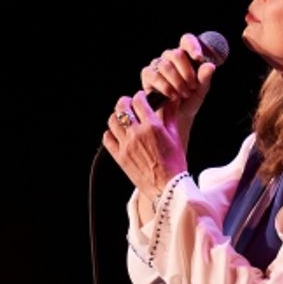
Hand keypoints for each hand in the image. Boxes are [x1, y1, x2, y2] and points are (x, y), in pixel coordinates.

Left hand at [103, 91, 188, 205]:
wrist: (167, 187)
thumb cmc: (174, 164)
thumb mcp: (175, 137)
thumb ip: (170, 116)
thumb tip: (171, 101)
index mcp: (152, 127)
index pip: (139, 101)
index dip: (139, 96)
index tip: (141, 98)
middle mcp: (137, 134)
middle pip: (122, 107)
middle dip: (125, 102)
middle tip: (129, 104)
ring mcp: (126, 145)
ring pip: (112, 121)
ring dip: (117, 116)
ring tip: (123, 118)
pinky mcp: (119, 157)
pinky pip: (107, 139)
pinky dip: (111, 133)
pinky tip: (118, 134)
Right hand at [139, 33, 216, 148]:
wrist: (177, 117)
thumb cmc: (190, 100)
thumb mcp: (201, 90)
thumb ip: (205, 78)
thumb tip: (210, 66)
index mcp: (186, 56)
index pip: (187, 40)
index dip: (192, 46)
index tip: (199, 58)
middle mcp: (170, 57)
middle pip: (176, 54)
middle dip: (186, 72)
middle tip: (192, 87)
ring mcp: (158, 65)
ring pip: (165, 65)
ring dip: (177, 82)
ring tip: (183, 94)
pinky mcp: (147, 74)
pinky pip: (154, 75)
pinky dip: (165, 87)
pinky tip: (171, 95)